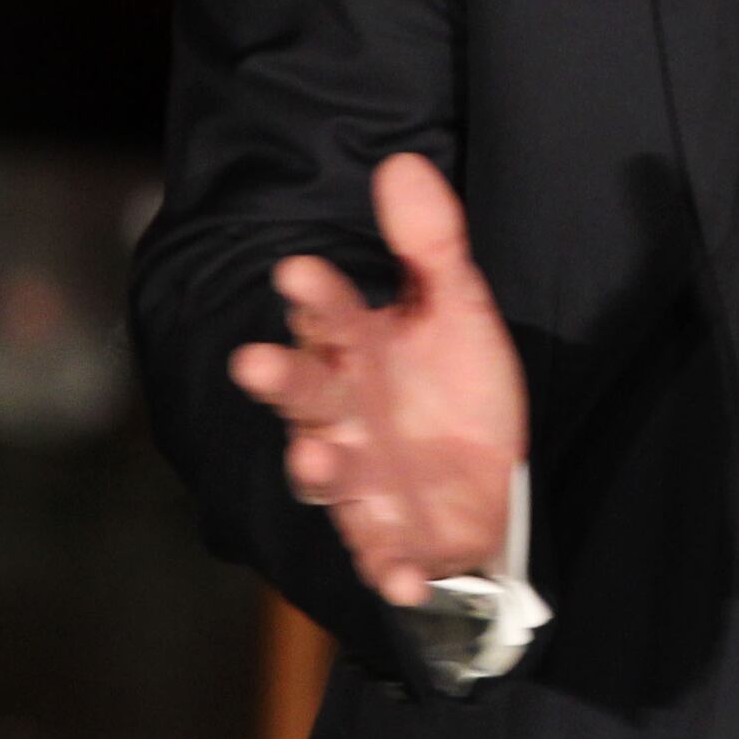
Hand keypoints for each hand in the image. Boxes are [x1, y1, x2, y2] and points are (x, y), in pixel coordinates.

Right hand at [226, 153, 525, 606]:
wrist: (486, 481)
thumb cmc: (453, 386)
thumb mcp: (456, 307)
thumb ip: (430, 243)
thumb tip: (402, 161)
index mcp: (358, 351)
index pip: (329, 314)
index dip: (314, 294)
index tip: (296, 268)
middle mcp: (347, 414)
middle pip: (308, 393)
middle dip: (282, 380)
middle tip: (252, 362)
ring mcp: (367, 479)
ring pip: (332, 473)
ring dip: (320, 470)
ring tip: (315, 462)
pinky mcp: (396, 535)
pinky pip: (386, 553)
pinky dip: (390, 566)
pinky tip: (401, 576)